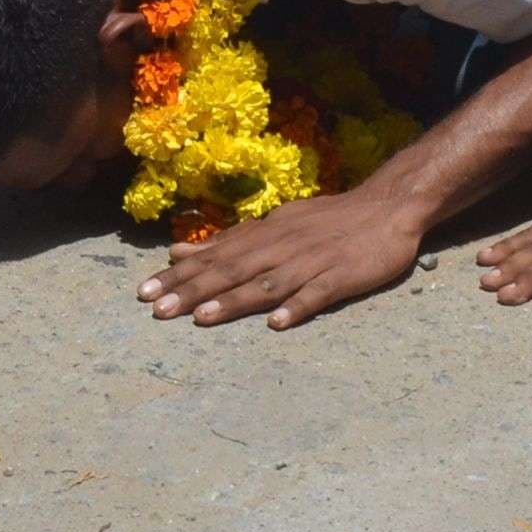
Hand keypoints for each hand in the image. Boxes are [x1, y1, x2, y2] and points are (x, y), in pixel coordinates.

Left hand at [136, 187, 427, 331]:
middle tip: (158, 311)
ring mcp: (312, 262)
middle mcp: (281, 246)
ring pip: (267, 283)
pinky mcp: (342, 277)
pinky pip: (317, 294)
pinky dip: (297, 307)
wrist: (387, 207)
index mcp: (264, 234)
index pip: (214, 256)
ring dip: (234, 301)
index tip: (144, 293)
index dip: (179, 275)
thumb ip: (228, 241)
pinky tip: (279, 323)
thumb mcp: (274, 223)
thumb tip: (179, 251)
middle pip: (232, 270)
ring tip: (202, 318)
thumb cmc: (326, 221)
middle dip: (193, 290)